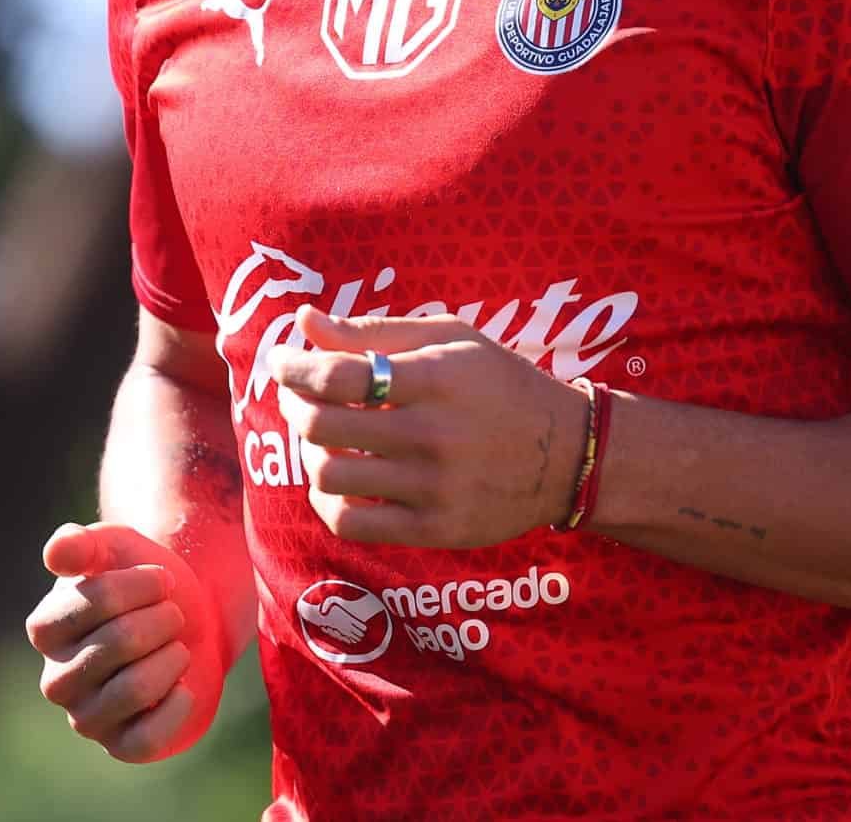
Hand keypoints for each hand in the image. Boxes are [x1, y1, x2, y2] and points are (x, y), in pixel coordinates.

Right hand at [27, 521, 226, 761]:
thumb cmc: (139, 582)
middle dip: (163, 619)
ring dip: (172, 657)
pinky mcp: (119, 746)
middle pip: (122, 641)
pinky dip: (176, 706)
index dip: (142, 585)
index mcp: (45, 628)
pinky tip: (182, 685)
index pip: (97, 600)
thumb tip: (57, 555)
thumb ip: (81, 544)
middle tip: (173, 613)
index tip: (161, 579)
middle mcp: (56, 679)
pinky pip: (147, 738)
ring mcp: (86, 717)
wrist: (183, 621)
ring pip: (137, 688)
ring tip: (176, 646)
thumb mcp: (113, 548)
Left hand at [272, 305, 589, 547]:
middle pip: (323, 426)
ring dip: (308, 453)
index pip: (338, 375)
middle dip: (294, 406)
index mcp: (435, 378)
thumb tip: (303, 321)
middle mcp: (434, 435)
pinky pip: (353, 524)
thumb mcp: (449, 338)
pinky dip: (327, 502)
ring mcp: (435, 487)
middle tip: (297, 396)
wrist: (568, 453)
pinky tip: (334, 482)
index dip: (294, 367)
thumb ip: (373, 331)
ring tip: (319, 438)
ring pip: (330, 476)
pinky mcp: (437, 529)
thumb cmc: (498, 382)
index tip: (281, 361)